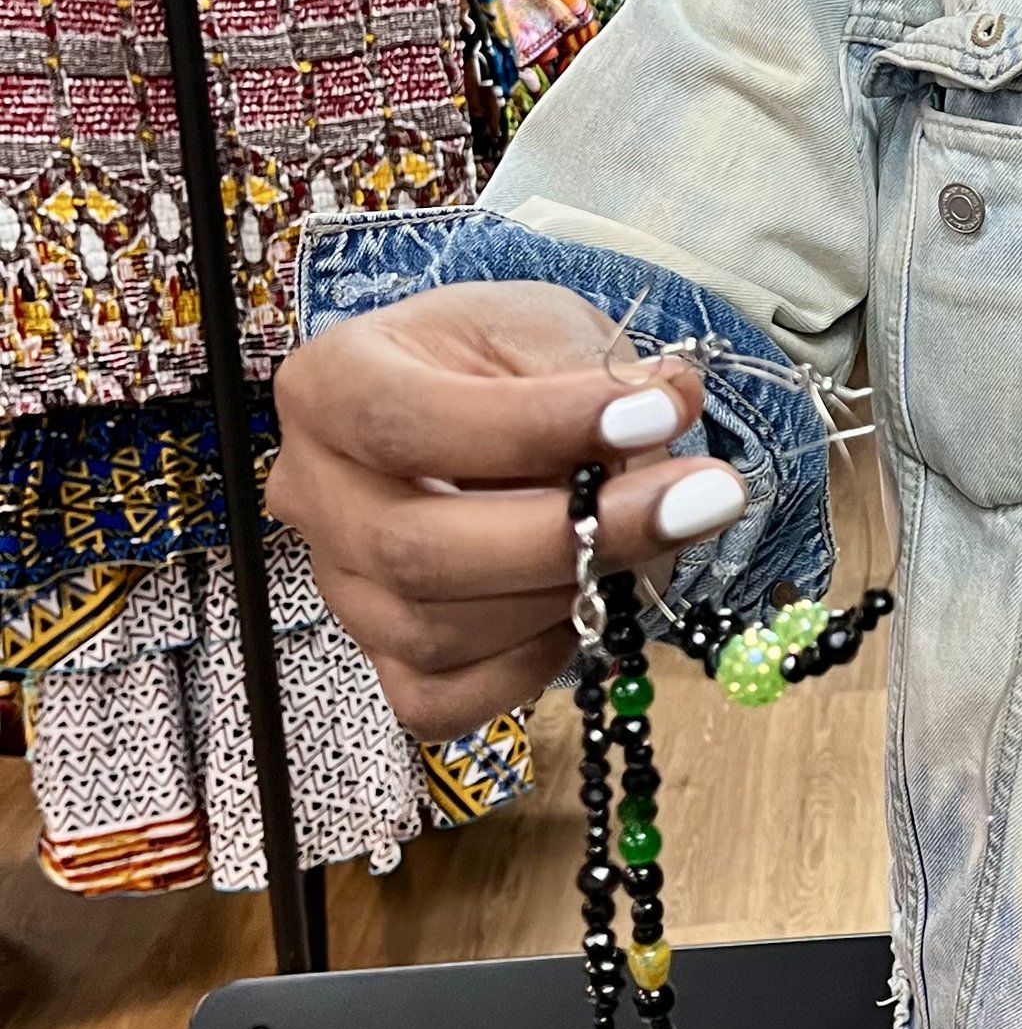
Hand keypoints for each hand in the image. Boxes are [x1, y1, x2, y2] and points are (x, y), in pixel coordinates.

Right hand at [270, 283, 748, 740]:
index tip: (657, 416)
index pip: (406, 421)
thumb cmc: (501, 358)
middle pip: (416, 548)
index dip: (533, 427)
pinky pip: (441, 700)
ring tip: (662, 535)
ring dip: (569, 592)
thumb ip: (594, 370)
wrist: (482, 403)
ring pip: (435, 631)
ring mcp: (340, 589)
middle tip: (702, 498)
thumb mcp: (543, 328)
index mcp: (329, 387)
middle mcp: (312, 495)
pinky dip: (531, 662)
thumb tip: (672, 403)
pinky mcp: (383, 659)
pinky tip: (589, 602)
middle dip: (575, 533)